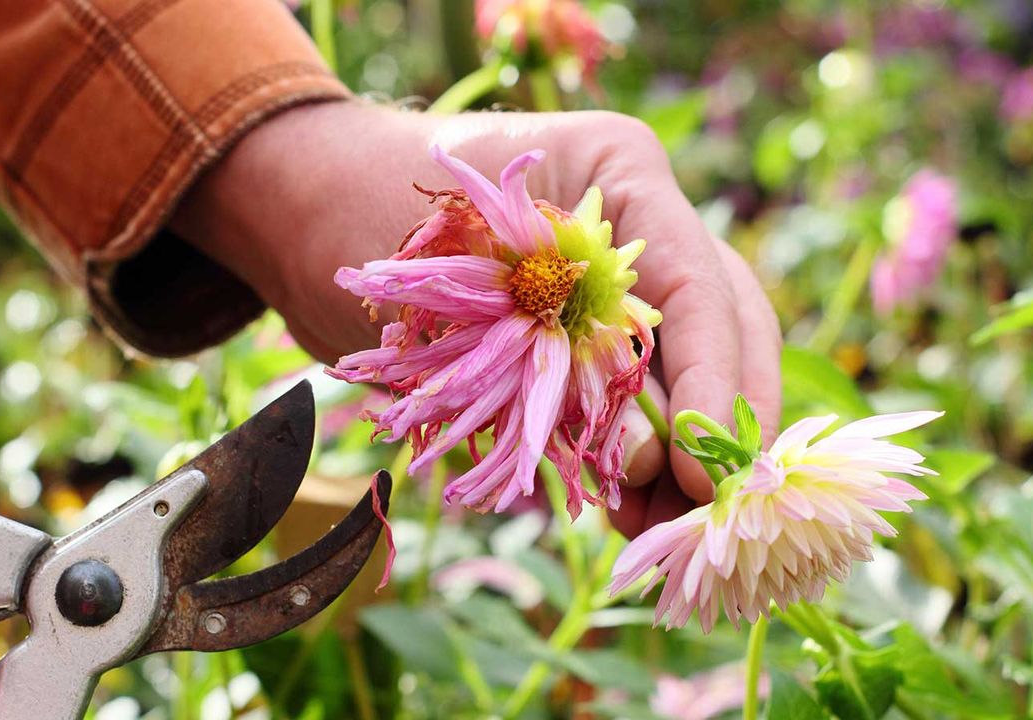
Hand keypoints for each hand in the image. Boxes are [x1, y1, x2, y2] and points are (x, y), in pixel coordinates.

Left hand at [173, 101, 780, 536]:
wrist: (309, 220)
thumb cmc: (360, 207)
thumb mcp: (450, 283)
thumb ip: (550, 363)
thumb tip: (650, 460)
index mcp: (616, 172)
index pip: (698, 280)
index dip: (713, 374)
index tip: (702, 458)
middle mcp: (636, 227)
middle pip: (723, 328)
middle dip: (718, 423)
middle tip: (700, 510)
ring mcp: (617, 284)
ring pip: (687, 375)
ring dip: (683, 456)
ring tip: (659, 529)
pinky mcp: (588, 340)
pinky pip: (634, 403)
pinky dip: (639, 459)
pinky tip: (629, 513)